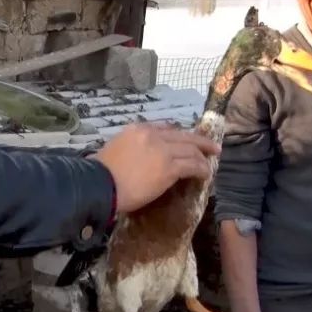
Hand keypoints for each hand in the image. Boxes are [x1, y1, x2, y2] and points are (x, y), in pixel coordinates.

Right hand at [92, 122, 219, 213]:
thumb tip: (138, 155)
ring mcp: (163, 151)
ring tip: (209, 163)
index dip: (179, 135)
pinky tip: (205, 174)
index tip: (186, 141)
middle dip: (199, 141)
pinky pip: (192, 166)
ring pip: (191, 150)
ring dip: (202, 157)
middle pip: (183, 136)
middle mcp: (153, 136)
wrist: (100, 183)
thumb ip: (131, 146)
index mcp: (138, 129)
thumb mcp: (116, 147)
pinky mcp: (169, 169)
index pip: (165, 128)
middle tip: (211, 147)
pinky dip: (201, 169)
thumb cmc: (102, 171)